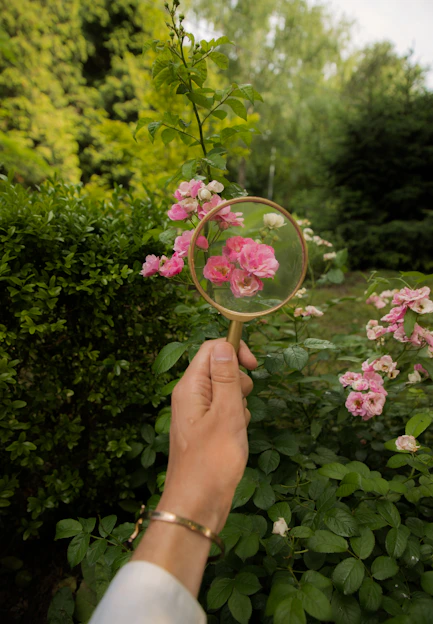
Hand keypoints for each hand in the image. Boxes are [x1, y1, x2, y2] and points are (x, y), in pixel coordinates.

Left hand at [157, 339, 256, 532]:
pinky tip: (235, 437)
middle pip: (219, 368)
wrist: (197, 505)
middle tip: (240, 404)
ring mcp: (197, 414)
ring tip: (236, 426)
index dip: (233, 350)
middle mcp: (190, 396)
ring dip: (238, 402)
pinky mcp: (205, 429)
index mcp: (189, 387)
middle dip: (238, 381)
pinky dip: (235, 419)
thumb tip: (224, 345)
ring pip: (225, 391)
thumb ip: (227, 378)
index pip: (211, 349)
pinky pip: (224, 411)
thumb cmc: (212, 462)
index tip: (253, 366)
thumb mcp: (226, 414)